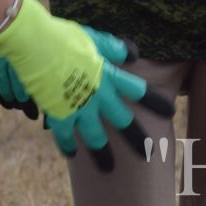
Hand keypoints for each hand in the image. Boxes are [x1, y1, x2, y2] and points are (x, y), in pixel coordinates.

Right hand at [0, 0, 173, 170]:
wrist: (36, 46)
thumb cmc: (64, 37)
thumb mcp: (94, 38)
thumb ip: (114, 48)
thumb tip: (133, 54)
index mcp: (109, 76)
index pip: (138, 90)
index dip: (155, 102)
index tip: (169, 112)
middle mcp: (98, 96)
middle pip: (123, 121)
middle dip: (136, 139)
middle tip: (147, 154)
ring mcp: (79, 108)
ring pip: (95, 137)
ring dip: (102, 153)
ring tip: (109, 169)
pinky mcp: (58, 115)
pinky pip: (65, 137)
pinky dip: (68, 146)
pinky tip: (72, 155)